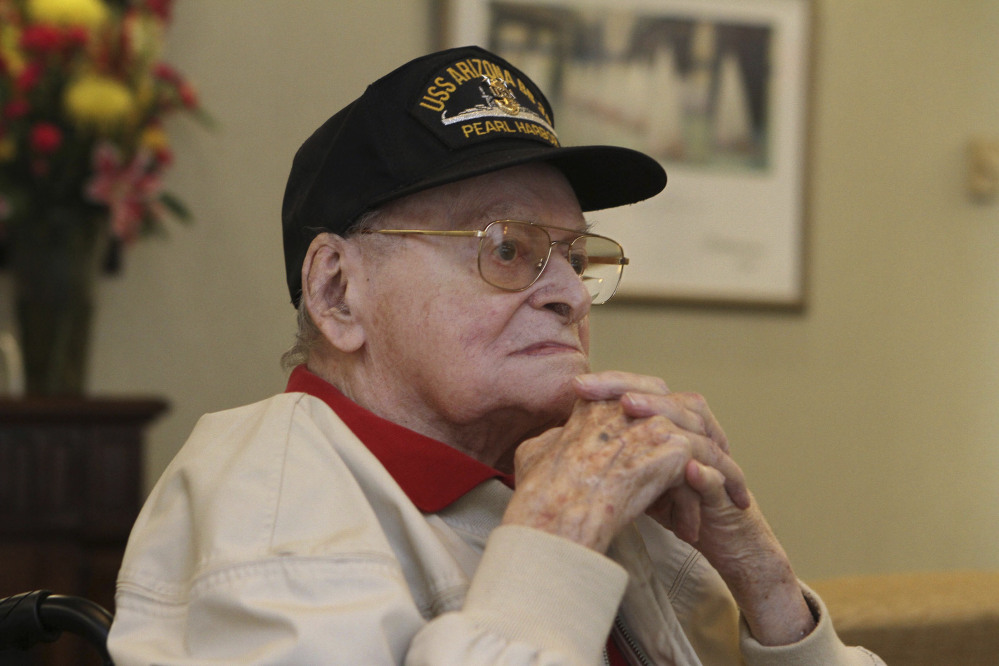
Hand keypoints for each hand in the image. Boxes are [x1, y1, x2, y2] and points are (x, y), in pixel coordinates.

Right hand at [503, 397, 715, 553]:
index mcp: (599, 402)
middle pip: (679, 411)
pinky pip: (702, 472)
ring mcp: (653, 423)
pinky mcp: (673, 448)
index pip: (642, 395)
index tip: (670, 446)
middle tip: (709, 466)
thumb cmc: (541, 491)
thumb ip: (554, 441)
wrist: (557, 509)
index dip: (661, 418)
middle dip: (699, 439)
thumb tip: (552, 444)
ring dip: (708, 474)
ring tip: (710, 504)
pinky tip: (694, 528)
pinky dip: (702, 498)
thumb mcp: (537, 452)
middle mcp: (629, 405)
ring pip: (696, 443)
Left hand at [574, 372, 813, 644]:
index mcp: (671, 427)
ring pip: (693, 426)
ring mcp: (712, 459)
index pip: (642, 392)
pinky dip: (700, 473)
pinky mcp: (728, 491)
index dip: (611, 384)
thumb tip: (563, 440)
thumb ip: (610, 455)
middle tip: (592, 387)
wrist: (721, 541)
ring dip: (661, 414)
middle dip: (627, 388)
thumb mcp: (633, 477)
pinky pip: (717, 477)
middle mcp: (693, 434)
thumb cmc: (674, 508)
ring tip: (628, 407)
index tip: (576, 385)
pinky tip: (682, 468)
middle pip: (666, 397)